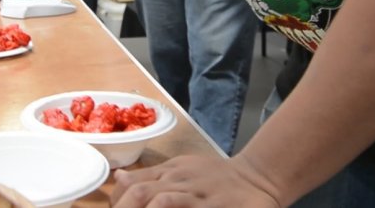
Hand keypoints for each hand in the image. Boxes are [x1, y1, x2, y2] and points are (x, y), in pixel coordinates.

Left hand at [111, 155, 281, 207]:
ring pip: (162, 201)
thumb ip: (150, 176)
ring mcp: (197, 194)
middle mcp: (179, 181)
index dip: (117, 201)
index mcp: (169, 172)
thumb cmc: (215, 177)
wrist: (257, 177)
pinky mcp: (214, 205)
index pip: (132, 184)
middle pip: (140, 193)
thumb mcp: (180, 169)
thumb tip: (119, 178)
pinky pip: (188, 207)